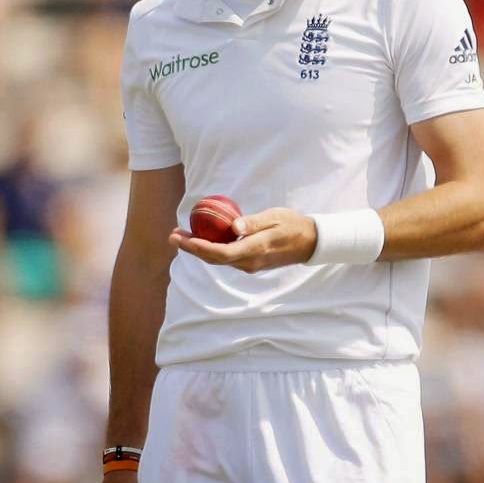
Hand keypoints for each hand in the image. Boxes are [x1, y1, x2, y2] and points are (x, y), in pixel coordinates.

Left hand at [168, 207, 317, 272]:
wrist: (310, 242)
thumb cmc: (293, 224)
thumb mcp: (274, 217)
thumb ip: (253, 223)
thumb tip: (232, 226)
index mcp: (255, 250)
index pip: (221, 253)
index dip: (199, 248)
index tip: (183, 239)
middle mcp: (250, 262)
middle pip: (214, 259)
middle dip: (191, 248)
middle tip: (173, 235)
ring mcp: (250, 264)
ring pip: (219, 259)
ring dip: (199, 249)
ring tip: (181, 235)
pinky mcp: (251, 262)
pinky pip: (227, 257)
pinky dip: (212, 248)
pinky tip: (202, 237)